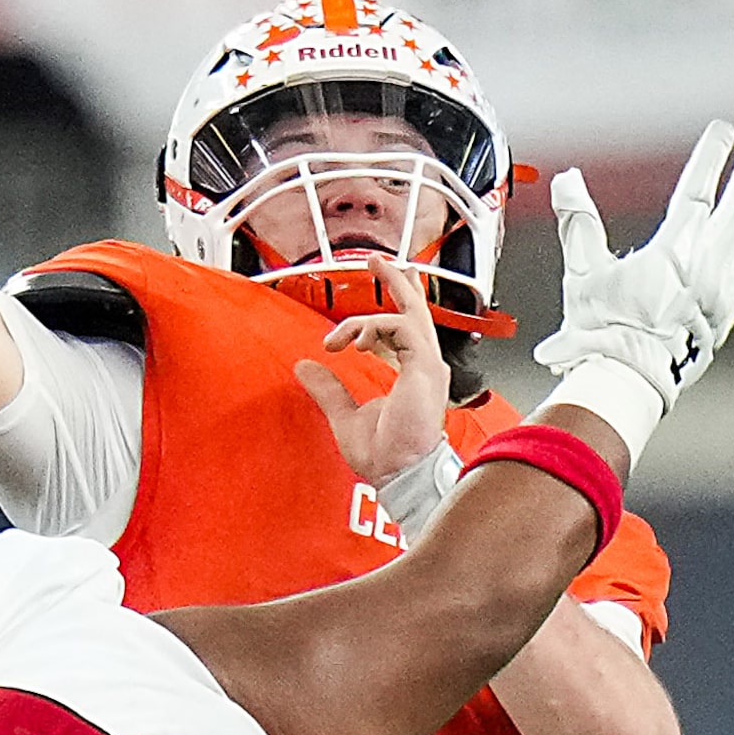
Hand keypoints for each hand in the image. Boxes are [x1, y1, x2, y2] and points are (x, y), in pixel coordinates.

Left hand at [295, 256, 450, 484]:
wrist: (399, 473)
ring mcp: (428, 366)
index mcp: (412, 375)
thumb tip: (305, 367)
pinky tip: (349, 343)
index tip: (354, 323)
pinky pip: (399, 327)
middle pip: (417, 312)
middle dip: (397, 283)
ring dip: (366, 318)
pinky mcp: (424, 366)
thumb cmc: (383, 455)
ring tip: (338, 337)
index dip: (382, 317)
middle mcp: (424, 367)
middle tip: (376, 261)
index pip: (405, 332)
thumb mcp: (345, 415)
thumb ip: (329, 389)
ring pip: (405, 316)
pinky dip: (370, 328)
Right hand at [532, 121, 733, 445]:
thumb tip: (568, 180)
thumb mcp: (582, 273)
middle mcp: (705, 267)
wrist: (626, 379)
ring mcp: (720, 293)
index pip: (697, 191)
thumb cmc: (600, 329)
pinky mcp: (724, 317)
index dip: (710, 157)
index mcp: (672, 251)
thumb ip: (579, 222)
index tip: (721, 133)